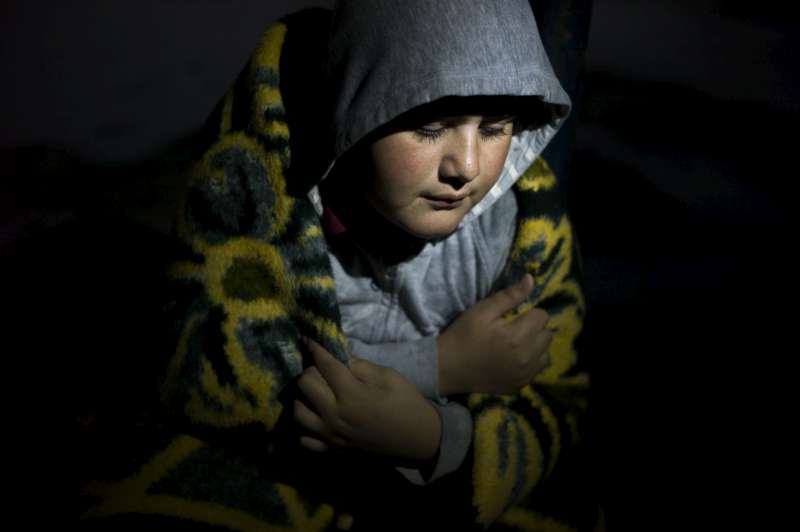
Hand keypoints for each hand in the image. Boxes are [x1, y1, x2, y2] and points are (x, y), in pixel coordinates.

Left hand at [293, 338, 441, 462]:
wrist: (418, 438)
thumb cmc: (406, 402)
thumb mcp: (387, 375)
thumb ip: (358, 365)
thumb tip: (336, 354)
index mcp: (350, 393)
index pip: (324, 364)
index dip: (315, 348)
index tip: (308, 339)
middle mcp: (334, 415)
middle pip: (304, 384)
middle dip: (310, 370)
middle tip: (322, 368)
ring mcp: (330, 435)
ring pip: (297, 411)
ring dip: (303, 397)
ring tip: (317, 391)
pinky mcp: (332, 449)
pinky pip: (303, 439)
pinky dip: (305, 426)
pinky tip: (316, 416)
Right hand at [437, 274, 551, 395]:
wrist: (448, 368)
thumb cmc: (463, 335)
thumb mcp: (482, 310)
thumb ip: (509, 296)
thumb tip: (530, 279)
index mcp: (518, 336)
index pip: (542, 316)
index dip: (529, 313)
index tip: (513, 317)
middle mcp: (526, 358)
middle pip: (547, 335)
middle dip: (535, 329)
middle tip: (515, 330)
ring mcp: (525, 375)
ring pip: (546, 355)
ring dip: (536, 347)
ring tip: (517, 346)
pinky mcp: (520, 386)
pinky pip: (537, 371)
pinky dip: (530, 364)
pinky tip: (513, 360)